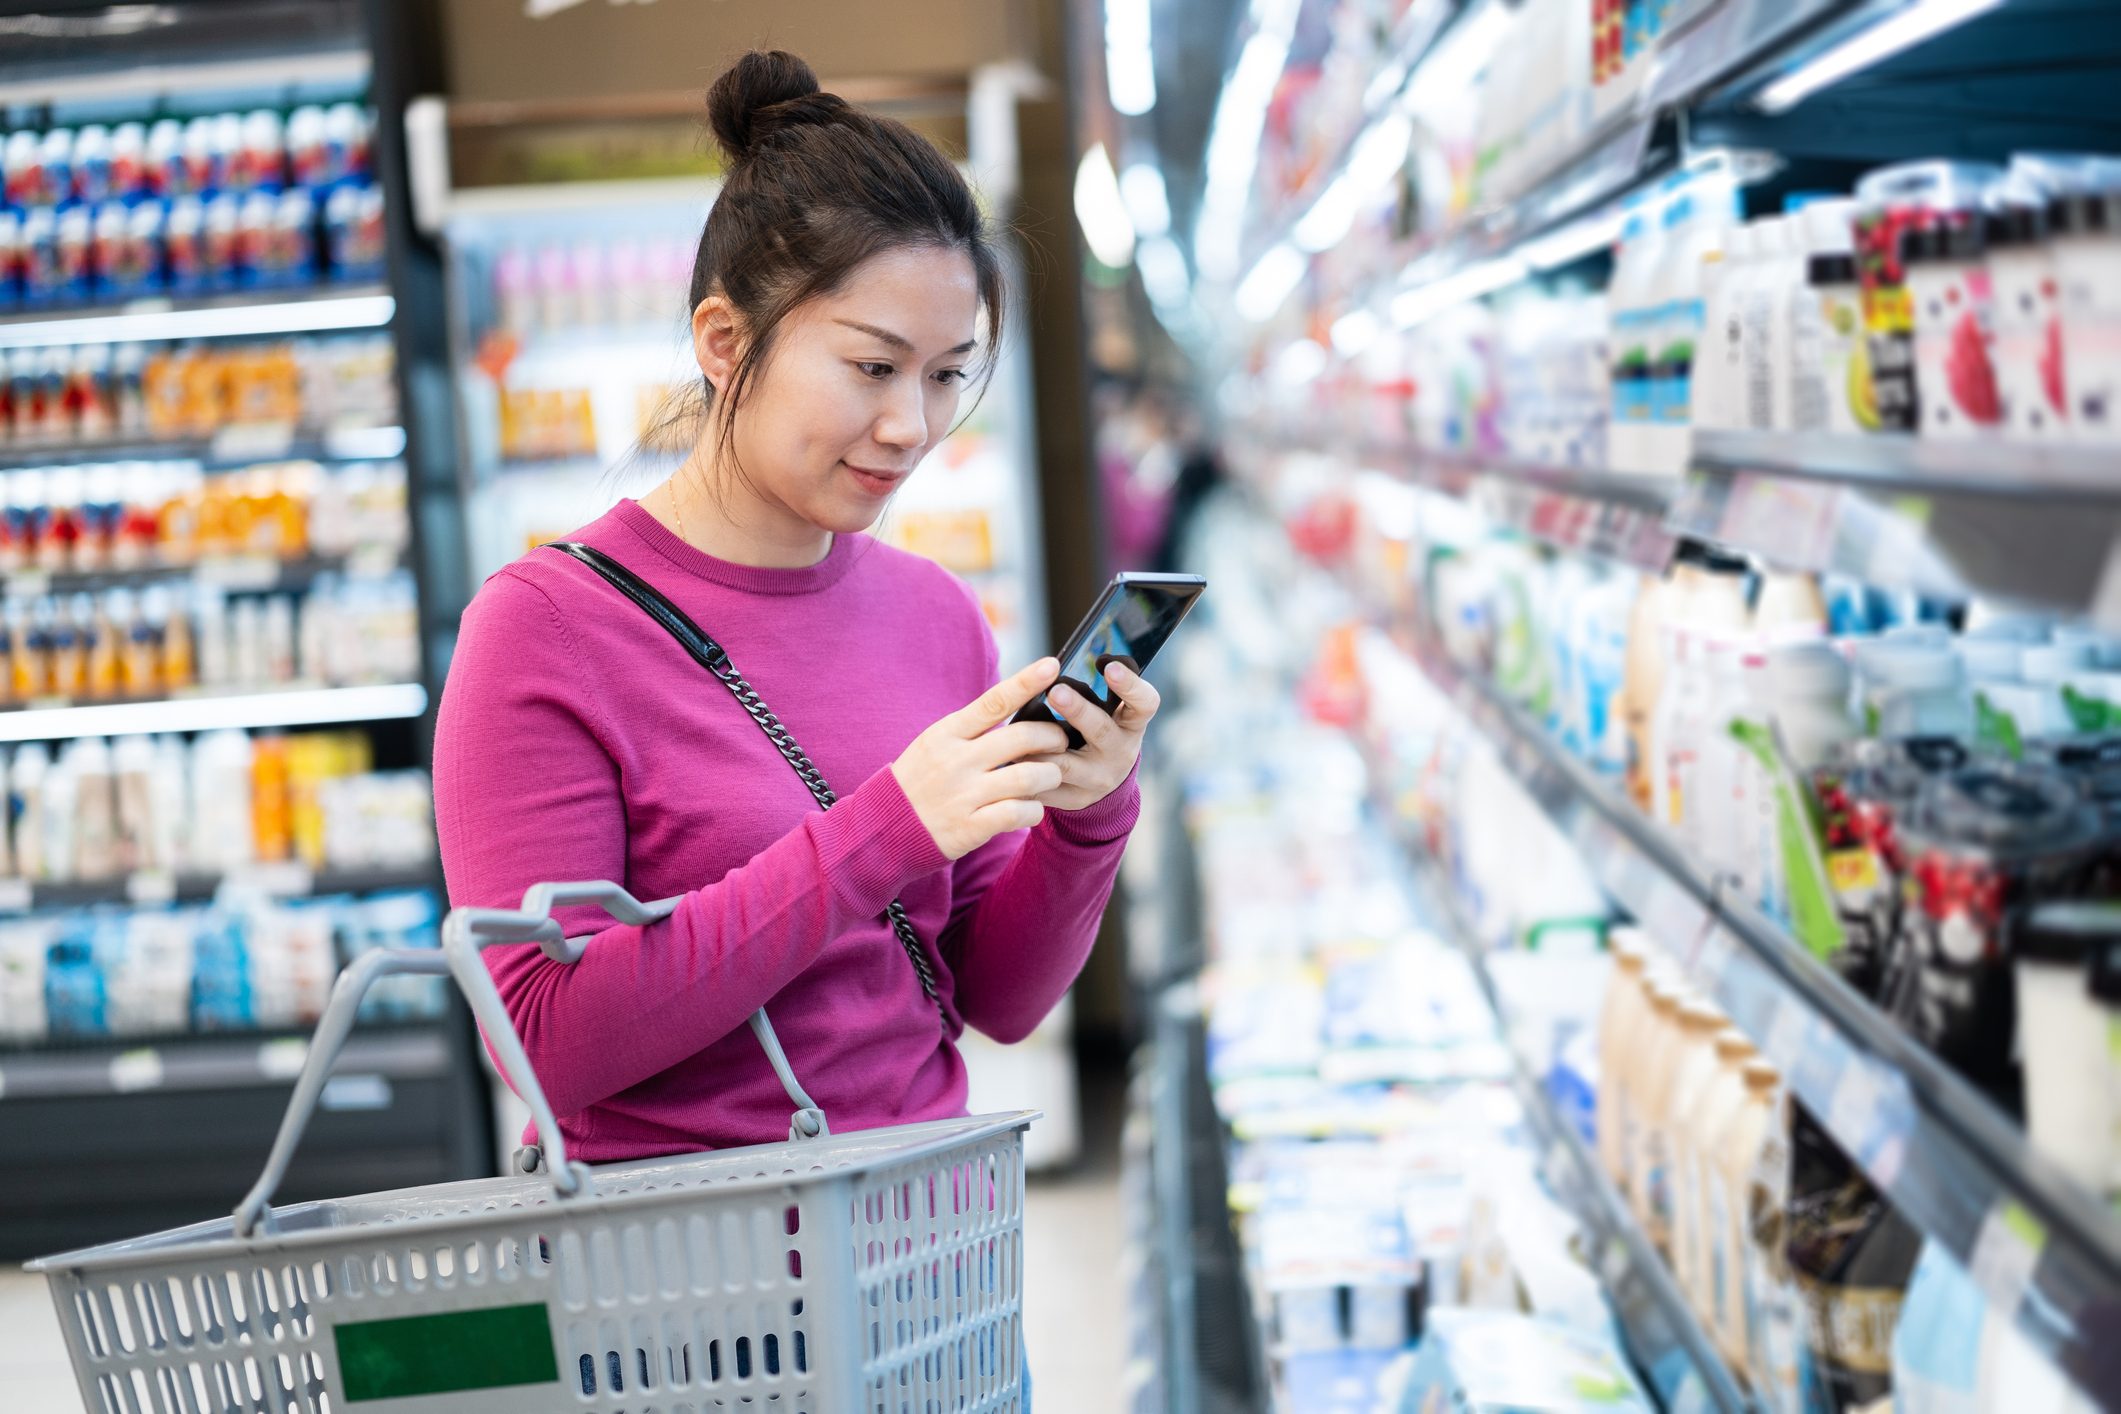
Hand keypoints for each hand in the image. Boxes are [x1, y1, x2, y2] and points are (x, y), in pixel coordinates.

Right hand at [891, 658, 1070, 859]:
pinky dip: (1035, 810)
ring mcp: (963, 795)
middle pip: (1021, 738)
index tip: (1052, 665)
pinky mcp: (970, 827)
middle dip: (1053, 737)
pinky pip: (1018, 813)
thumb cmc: (921, 780)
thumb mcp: (936, 743)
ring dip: (1051, 775)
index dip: (1026, 682)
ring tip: (1051, 776)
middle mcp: (955, 761)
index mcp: (947, 734)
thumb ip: (973, 728)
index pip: (993, 701)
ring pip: (1028, 777)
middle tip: (1061, 741)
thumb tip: (1018, 703)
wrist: (887, 827)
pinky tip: (1032, 808)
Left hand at [1023, 657, 1159, 810]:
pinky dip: (1025, 771)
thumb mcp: (1110, 712)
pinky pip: (1045, 786)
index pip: (1144, 703)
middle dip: (1078, 710)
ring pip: (1066, 765)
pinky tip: (1007, 761)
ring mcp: (1098, 780)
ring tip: (1018, 731)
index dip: (1130, 685)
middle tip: (1056, 691)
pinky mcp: (1073, 799)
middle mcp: (1120, 752)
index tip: (1110, 666)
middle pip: (1101, 731)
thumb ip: (1093, 691)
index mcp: (1132, 724)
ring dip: (1040, 747)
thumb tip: (1056, 664)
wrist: (1102, 781)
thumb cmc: (1099, 730)